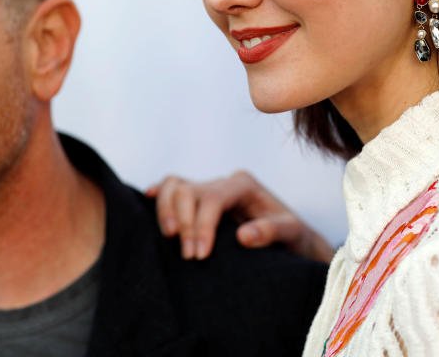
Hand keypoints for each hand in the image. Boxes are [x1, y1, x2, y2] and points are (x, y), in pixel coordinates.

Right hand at [145, 170, 332, 262]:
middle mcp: (223, 181)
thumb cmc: (291, 235)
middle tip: (190, 257)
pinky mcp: (198, 199)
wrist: (288, 237)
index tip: (200, 255)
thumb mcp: (291, 233)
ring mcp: (209, 187)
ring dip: (166, 211)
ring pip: (175, 185)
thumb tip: (243, 236)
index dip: (202, 225)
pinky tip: (147, 198)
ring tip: (170, 238)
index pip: (213, 198)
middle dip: (184, 223)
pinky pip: (172, 187)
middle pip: (189, 191)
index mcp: (243, 184)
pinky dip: (159, 193)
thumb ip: (272, 231)